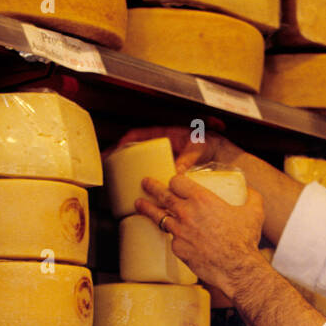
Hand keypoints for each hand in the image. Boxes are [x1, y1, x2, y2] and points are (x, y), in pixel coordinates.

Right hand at [110, 124, 239, 171]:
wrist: (221, 151)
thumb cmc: (209, 143)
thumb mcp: (198, 147)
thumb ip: (188, 157)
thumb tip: (176, 173)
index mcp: (164, 135)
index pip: (138, 135)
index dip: (123, 142)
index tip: (112, 150)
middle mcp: (160, 146)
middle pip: (134, 150)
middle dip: (117, 157)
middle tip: (105, 167)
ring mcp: (163, 158)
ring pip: (140, 163)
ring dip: (127, 171)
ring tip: (114, 181)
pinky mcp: (167, 170)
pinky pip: (151, 174)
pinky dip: (142, 181)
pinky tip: (136, 191)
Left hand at [137, 174, 264, 298]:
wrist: (236, 268)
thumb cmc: (245, 240)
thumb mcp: (254, 212)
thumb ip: (252, 197)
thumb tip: (251, 191)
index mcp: (202, 199)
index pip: (178, 181)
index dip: (175, 180)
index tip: (174, 182)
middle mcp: (186, 213)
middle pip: (162, 195)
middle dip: (152, 186)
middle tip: (145, 182)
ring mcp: (179, 232)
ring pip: (158, 216)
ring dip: (148, 208)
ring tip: (139, 203)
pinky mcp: (178, 249)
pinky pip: (173, 240)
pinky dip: (175, 237)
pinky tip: (174, 237)